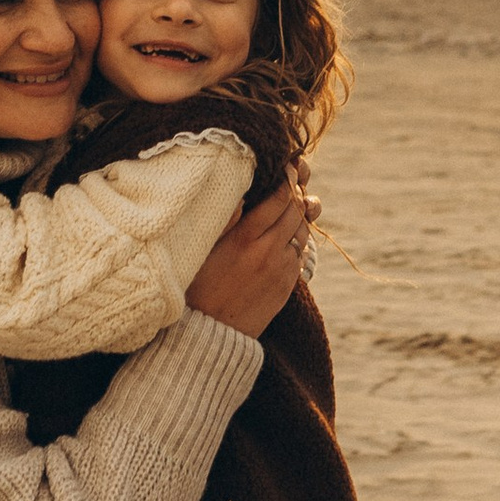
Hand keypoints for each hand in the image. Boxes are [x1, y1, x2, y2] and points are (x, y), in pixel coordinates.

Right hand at [185, 179, 309, 338]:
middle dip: (296, 193)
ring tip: (288, 208)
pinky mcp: (287, 286)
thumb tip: (242, 188)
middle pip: (296, 211)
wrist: (209, 334)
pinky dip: (296, 241)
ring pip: (303, 232)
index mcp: (245, 238)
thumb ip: (224, 217)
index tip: (287, 166)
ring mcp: (281, 270)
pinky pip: (300, 254)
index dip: (287, 179)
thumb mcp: (202, 247)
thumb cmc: (196, 286)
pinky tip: (284, 237)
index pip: (279, 198)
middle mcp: (267, 251)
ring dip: (299, 217)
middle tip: (291, 181)